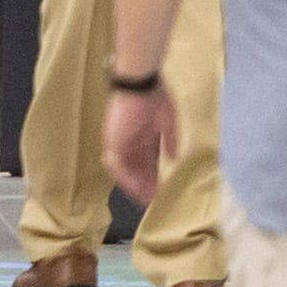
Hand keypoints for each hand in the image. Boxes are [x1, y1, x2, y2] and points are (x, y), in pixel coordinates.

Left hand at [105, 80, 171, 202]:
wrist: (141, 83)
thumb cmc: (155, 97)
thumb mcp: (168, 123)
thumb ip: (170, 141)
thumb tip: (174, 158)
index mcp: (144, 137)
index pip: (148, 164)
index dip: (154, 179)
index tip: (162, 193)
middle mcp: (130, 142)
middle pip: (136, 170)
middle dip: (145, 187)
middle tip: (155, 202)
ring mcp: (119, 141)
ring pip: (124, 170)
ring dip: (134, 185)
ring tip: (146, 199)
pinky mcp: (113, 139)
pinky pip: (115, 164)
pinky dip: (125, 178)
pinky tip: (136, 189)